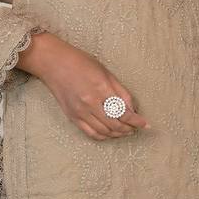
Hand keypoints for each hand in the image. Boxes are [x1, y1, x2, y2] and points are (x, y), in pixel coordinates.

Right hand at [34, 39, 149, 141]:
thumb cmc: (80, 62)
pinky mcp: (72, 117)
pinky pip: (90, 133)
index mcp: (101, 88)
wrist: (53, 63)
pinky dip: (103, 136)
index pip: (123, 112)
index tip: (145, 124)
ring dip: (117, 134)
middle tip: (136, 127)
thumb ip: (121, 91)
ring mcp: (80, 112)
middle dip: (129, 128)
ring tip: (125, 131)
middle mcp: (90, 103)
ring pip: (104, 132)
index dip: (136, 121)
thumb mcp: (106, 72)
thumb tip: (132, 108)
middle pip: (115, 124)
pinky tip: (110, 133)